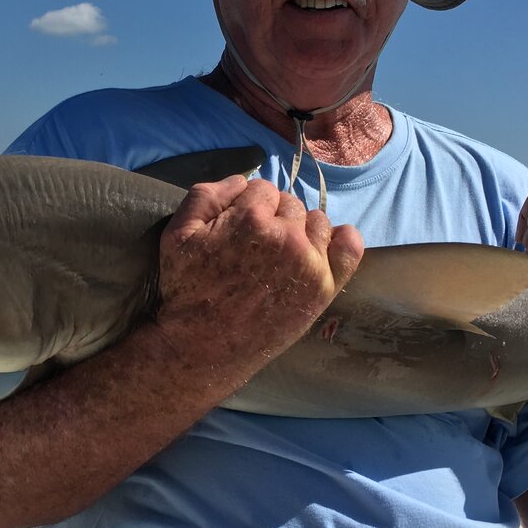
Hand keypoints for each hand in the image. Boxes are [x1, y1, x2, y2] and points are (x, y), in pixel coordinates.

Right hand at [155, 176, 362, 366]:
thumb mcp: (177, 234)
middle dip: (273, 216)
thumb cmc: (186, 291)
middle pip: (290, 203)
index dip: (247, 205)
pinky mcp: (325, 287)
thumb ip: (207, 194)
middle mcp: (286, 236)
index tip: (236, 227)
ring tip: (280, 253)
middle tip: (254, 245)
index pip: (262, 188)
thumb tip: (243, 180)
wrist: (204, 347)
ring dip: (300, 229)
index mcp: (251, 218)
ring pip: (316, 221)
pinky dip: (340, 240)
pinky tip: (321, 248)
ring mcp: (310, 262)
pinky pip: (350, 246)